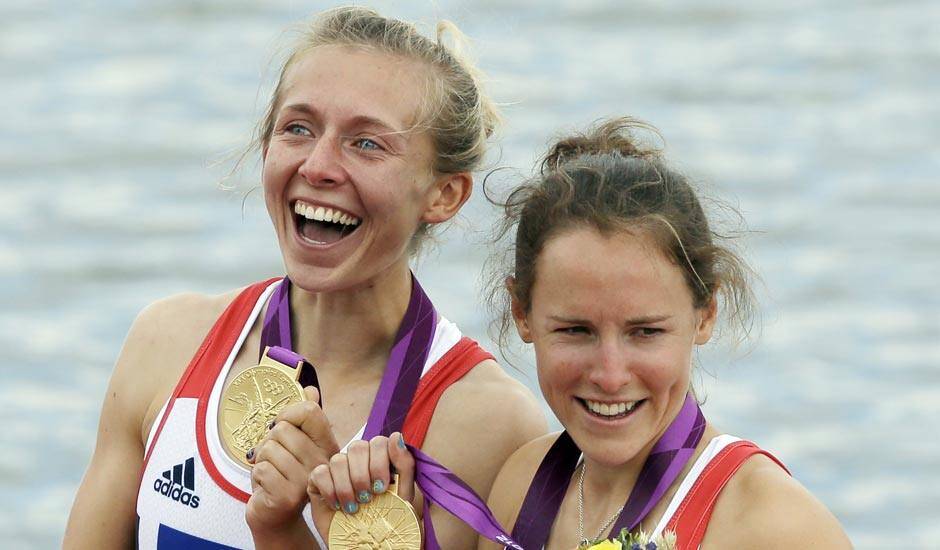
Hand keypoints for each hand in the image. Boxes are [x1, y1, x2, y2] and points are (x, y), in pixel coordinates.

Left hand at [246, 386, 339, 534]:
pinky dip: (257, 475)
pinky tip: (266, 485)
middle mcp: (321, 462)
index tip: (282, 425)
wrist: (276, 515)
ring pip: (269, 448)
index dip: (288, 413)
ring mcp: (306, 480)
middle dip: (269, 442)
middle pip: (282, 429)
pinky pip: (261, 469)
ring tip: (271, 472)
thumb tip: (310, 390)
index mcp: (327, 445)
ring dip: (262, 460)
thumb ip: (303, 418)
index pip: (310, 411)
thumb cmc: (282, 476)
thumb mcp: (294, 444)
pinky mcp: (287, 496)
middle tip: (275, 459)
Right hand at [307, 432, 414, 515]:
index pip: (378, 442)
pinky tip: (338, 506)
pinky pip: (320, 473)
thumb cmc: (389, 520)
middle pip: (357, 447)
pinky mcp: (319, 482)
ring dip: (347, 486)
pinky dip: (330, 490)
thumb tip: (396, 436)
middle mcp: (359, 459)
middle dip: (363, 475)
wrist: (368, 546)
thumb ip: (404, 464)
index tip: (382, 487)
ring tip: (354, 508)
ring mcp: (338, 470)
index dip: (380, 462)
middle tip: (367, 498)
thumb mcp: (404, 494)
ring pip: (338, 460)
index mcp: (381, 457)